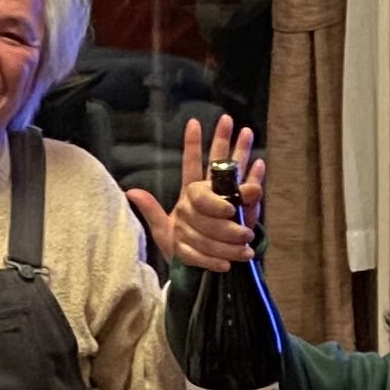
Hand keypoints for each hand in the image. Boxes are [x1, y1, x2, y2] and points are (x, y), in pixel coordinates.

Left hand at [127, 115, 263, 271]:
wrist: (205, 270)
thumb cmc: (184, 249)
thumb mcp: (164, 232)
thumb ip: (152, 211)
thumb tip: (131, 192)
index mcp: (192, 194)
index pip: (191, 165)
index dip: (192, 145)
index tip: (193, 123)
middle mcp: (212, 192)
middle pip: (219, 161)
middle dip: (223, 141)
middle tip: (228, 119)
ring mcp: (230, 200)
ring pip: (237, 172)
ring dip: (242, 152)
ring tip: (247, 132)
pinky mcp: (245, 212)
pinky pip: (251, 194)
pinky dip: (255, 180)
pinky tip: (259, 165)